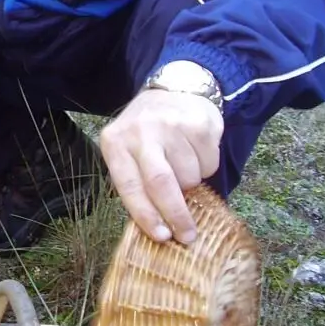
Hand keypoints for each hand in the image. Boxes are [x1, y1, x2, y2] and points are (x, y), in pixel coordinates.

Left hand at [99, 90, 222, 243]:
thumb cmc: (148, 133)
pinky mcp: (198, 123)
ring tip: (185, 169)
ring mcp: (170, 125)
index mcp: (115, 142)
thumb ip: (136, 182)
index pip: (129, 186)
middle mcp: (141, 132)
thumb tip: (157, 227)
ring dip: (192, 185)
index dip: (146, 215)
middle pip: (161, 184)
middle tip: (187, 235)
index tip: (162, 237)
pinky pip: (209, 164)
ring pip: (189, 177)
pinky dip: (206, 169)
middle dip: (176, 215)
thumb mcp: (129, 150)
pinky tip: (196, 152)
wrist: (176, 88)